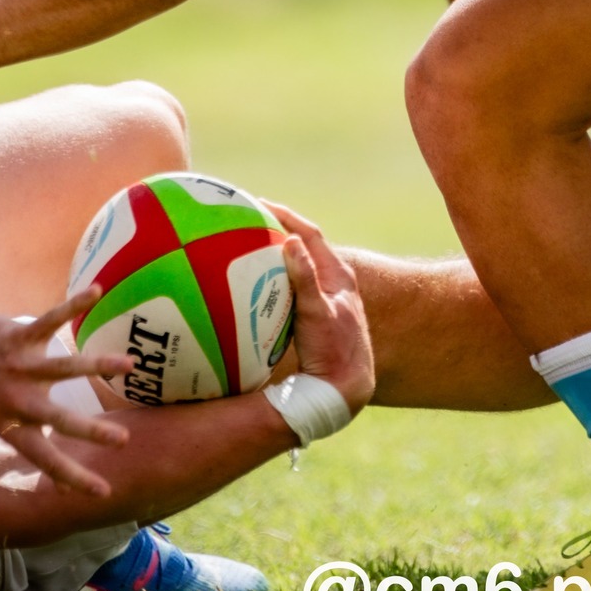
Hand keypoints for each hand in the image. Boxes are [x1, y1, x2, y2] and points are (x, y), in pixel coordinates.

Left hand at [0, 286, 137, 494]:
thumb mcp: (1, 426)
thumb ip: (34, 446)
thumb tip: (61, 487)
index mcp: (13, 427)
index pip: (46, 459)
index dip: (73, 477)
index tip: (103, 493)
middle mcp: (18, 401)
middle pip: (58, 419)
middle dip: (90, 431)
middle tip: (122, 440)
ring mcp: (19, 368)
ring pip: (63, 369)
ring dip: (98, 365)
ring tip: (129, 365)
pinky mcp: (19, 337)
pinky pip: (52, 320)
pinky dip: (75, 305)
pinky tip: (98, 291)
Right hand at [266, 201, 373, 411]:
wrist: (344, 387)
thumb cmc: (334, 349)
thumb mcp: (318, 313)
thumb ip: (305, 278)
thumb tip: (289, 241)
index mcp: (337, 273)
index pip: (308, 233)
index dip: (285, 216)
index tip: (259, 204)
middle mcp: (331, 281)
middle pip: (301, 246)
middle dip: (276, 230)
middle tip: (247, 220)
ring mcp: (322, 298)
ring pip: (295, 267)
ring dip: (274, 255)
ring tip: (246, 246)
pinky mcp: (313, 315)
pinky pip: (290, 288)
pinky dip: (273, 280)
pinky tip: (253, 286)